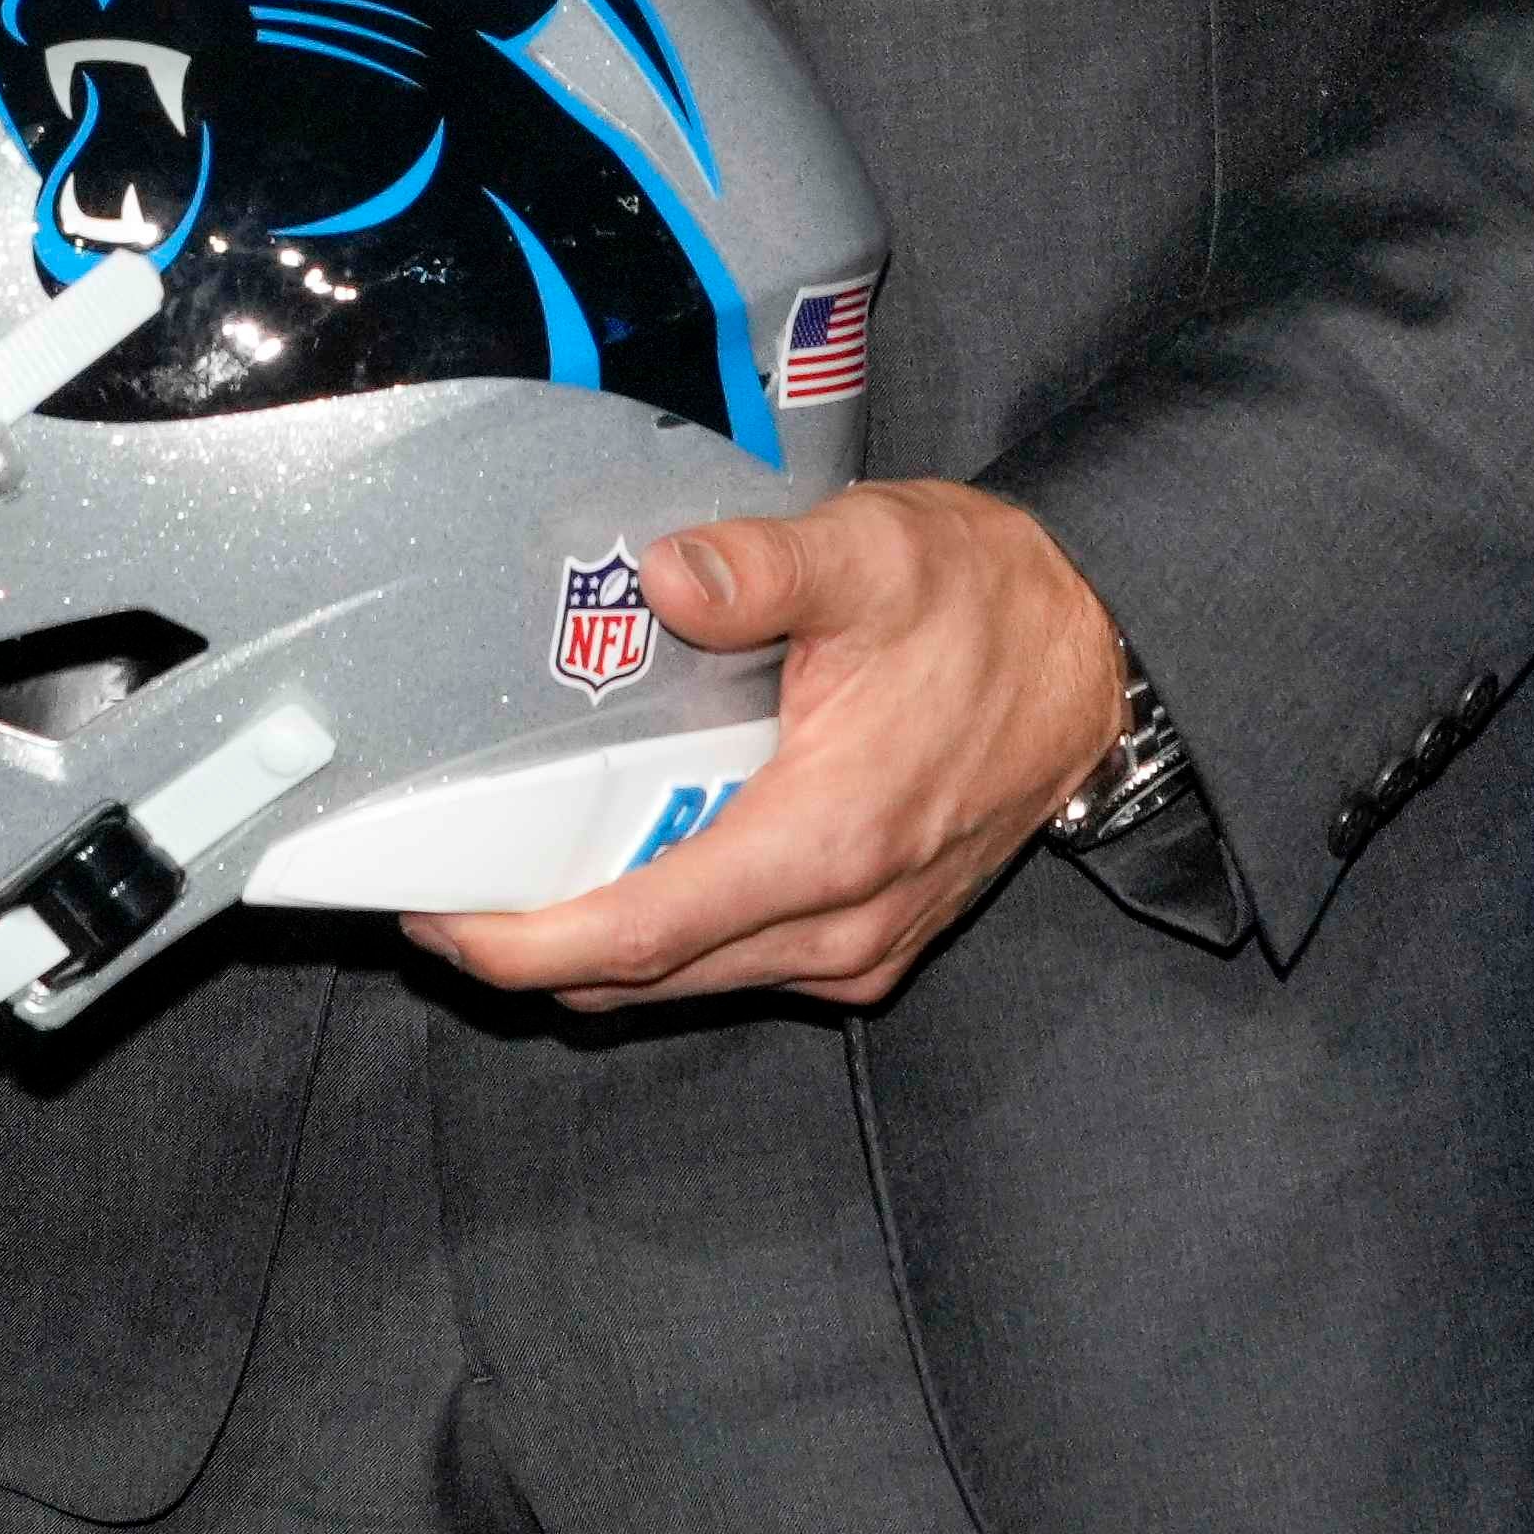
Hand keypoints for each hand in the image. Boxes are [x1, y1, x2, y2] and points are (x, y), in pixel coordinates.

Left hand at [412, 478, 1138, 1012]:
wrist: (1099, 660)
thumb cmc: (989, 607)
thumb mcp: (875, 552)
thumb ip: (765, 566)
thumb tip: (666, 573)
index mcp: (825, 843)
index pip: (638, 935)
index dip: (520, 944)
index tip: (434, 915)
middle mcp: (838, 924)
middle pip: (641, 978)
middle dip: (527, 950)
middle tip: (440, 886)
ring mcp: (857, 947)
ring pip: (684, 981)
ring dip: (590, 947)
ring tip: (509, 874)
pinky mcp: (868, 943)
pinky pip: (733, 966)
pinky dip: (660, 937)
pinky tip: (617, 865)